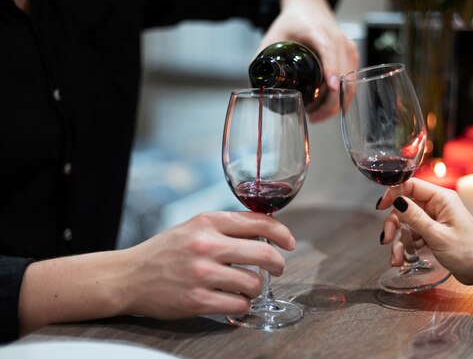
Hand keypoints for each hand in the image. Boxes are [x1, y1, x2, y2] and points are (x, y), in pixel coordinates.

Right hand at [122, 211, 295, 317]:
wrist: (129, 276)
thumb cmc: (166, 251)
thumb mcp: (194, 227)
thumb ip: (227, 227)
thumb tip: (266, 230)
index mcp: (208, 222)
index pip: (259, 222)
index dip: (282, 233)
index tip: (289, 242)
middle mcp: (206, 245)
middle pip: (264, 254)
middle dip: (278, 264)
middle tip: (277, 269)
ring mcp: (201, 273)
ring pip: (254, 282)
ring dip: (256, 288)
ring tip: (245, 287)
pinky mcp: (197, 300)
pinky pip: (238, 304)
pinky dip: (242, 304)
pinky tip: (233, 300)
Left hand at [259, 0, 358, 122]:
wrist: (310, 8)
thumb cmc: (293, 22)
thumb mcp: (274, 35)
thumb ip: (262, 58)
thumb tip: (256, 85)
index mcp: (318, 31)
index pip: (329, 50)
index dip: (331, 69)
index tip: (331, 87)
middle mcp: (338, 39)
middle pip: (343, 73)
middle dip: (331, 101)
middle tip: (312, 117)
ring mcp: (348, 48)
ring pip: (350, 82)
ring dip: (336, 103)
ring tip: (316, 116)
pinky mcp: (352, 57)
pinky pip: (352, 82)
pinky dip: (342, 97)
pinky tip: (327, 108)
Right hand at [377, 178, 472, 287]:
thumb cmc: (467, 253)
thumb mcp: (437, 235)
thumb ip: (415, 218)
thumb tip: (397, 200)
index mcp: (442, 199)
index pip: (412, 185)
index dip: (394, 193)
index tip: (381, 207)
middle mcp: (438, 205)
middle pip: (405, 206)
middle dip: (394, 224)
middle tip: (387, 240)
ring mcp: (435, 218)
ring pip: (407, 222)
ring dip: (399, 240)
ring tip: (396, 258)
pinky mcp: (433, 231)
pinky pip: (413, 234)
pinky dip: (406, 246)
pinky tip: (402, 259)